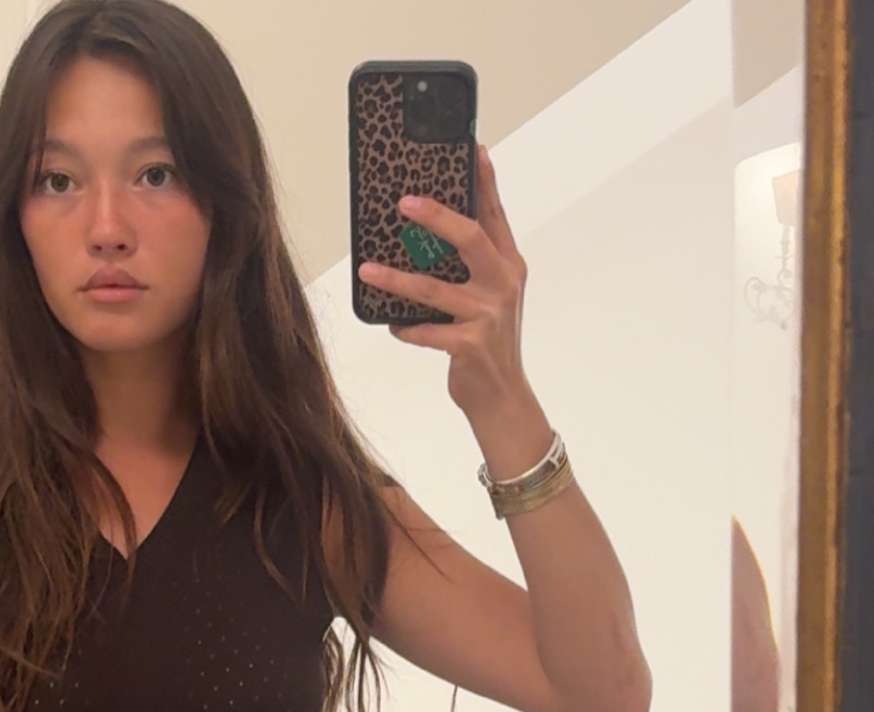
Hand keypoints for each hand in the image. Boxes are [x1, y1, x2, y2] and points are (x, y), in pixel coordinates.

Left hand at [356, 143, 528, 419]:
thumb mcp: (489, 299)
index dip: (484, 181)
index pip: (494, 214)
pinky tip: (392, 325)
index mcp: (508, 265)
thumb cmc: (488, 344)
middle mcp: (503, 284)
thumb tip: (424, 237)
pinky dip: (405, 328)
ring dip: (396, 278)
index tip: (472, 148)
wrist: (503, 399)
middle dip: (436, 215)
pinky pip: (427, 331)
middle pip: (470, 237)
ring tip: (367, 269)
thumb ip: (469, 268)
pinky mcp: (471, 345)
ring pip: (435, 288)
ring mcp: (488, 315)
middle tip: (403, 202)